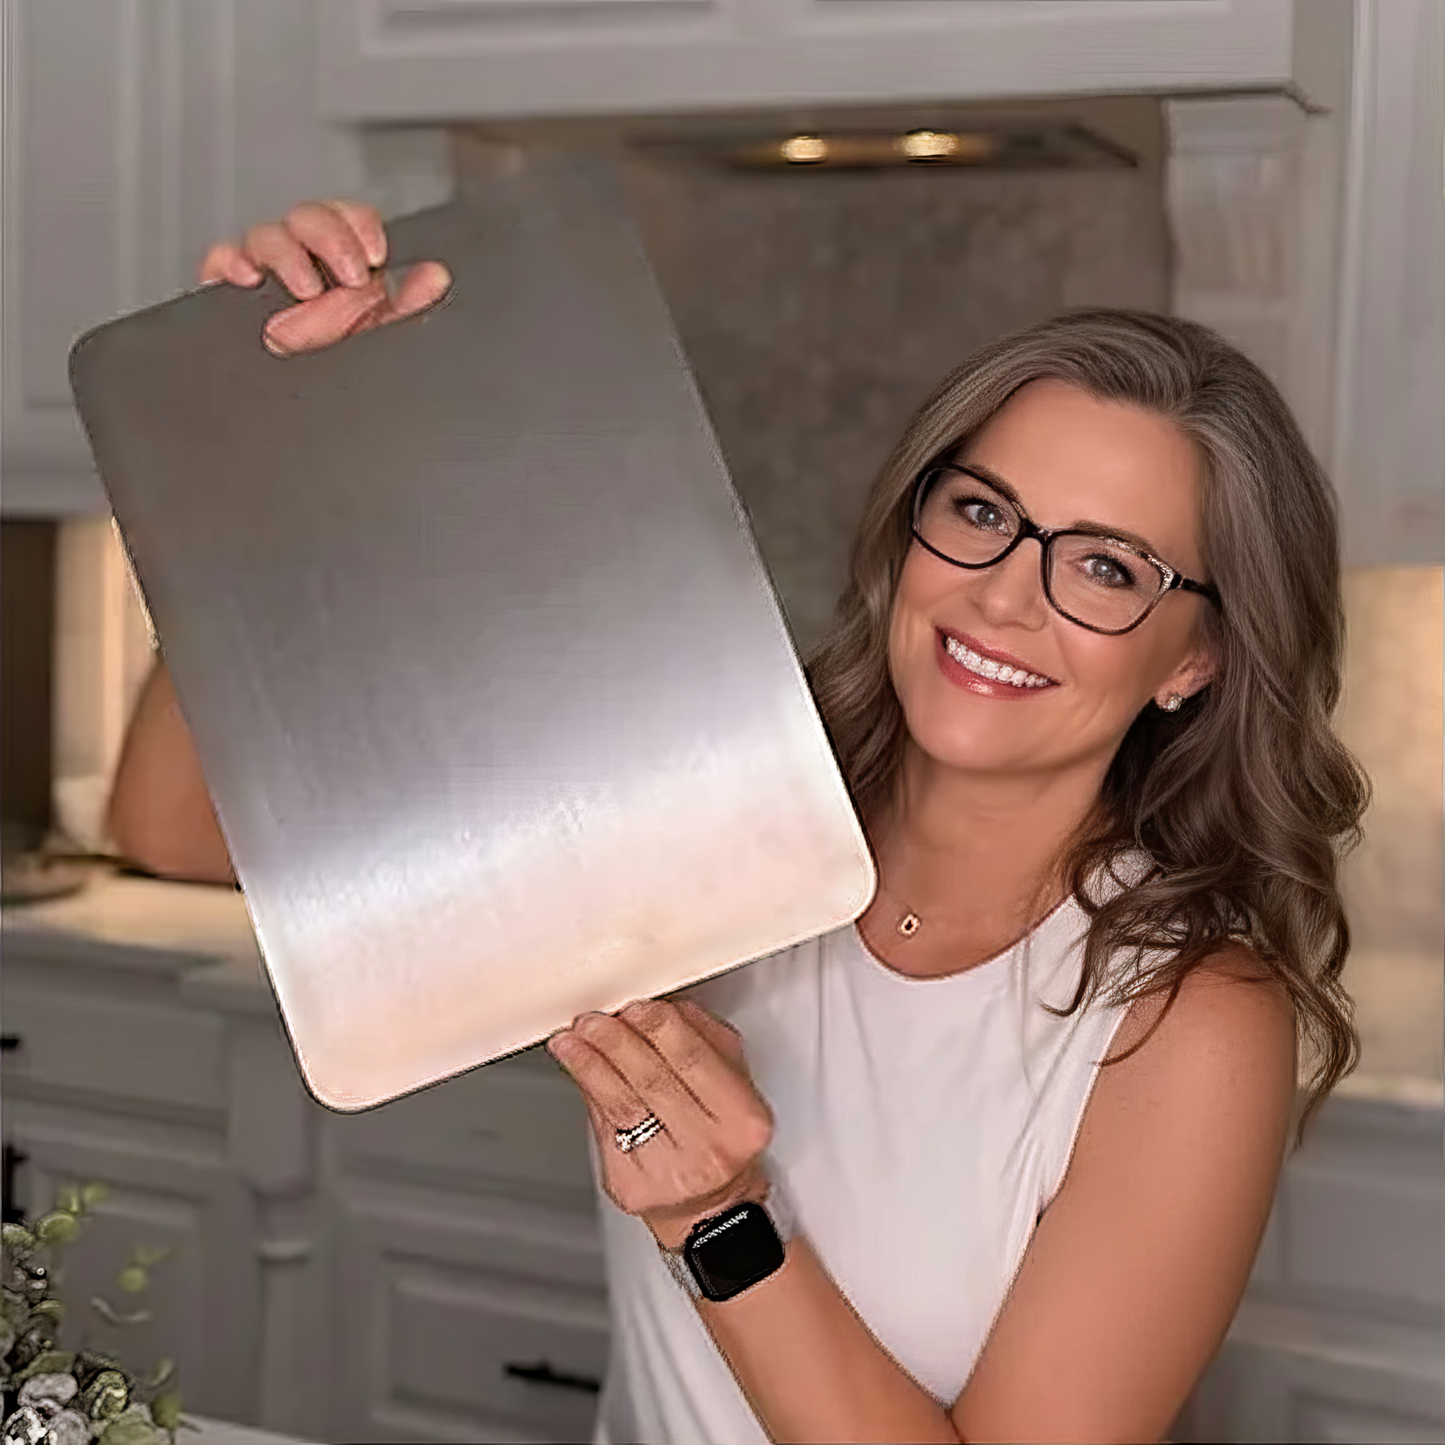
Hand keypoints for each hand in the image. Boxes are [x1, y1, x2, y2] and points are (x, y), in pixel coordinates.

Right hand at [198, 198, 450, 355]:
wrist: (307, 413)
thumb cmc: (340, 363)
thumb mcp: (380, 334)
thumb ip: (408, 305)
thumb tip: (435, 276)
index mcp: (340, 263)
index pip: (347, 218)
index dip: (359, 223)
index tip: (375, 252)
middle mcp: (303, 260)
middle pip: (307, 215)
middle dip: (331, 238)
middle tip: (350, 275)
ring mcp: (265, 273)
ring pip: (266, 234)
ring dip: (289, 255)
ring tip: (309, 291)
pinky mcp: (229, 291)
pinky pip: (221, 261)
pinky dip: (231, 261)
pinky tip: (251, 279)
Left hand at [547, 998, 774, 1250]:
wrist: (708, 1206)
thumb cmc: (720, 1138)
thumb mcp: (734, 1083)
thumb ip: (706, 1040)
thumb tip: (663, 1007)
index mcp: (742, 1118)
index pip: (693, 1058)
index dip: (657, 1026)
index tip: (634, 1006)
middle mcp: (708, 1148)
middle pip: (652, 1079)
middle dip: (616, 1041)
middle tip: (596, 1019)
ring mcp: (668, 1172)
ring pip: (620, 1103)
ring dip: (590, 1062)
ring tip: (574, 1039)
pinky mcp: (631, 1186)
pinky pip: (602, 1128)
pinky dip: (586, 1090)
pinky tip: (576, 1068)